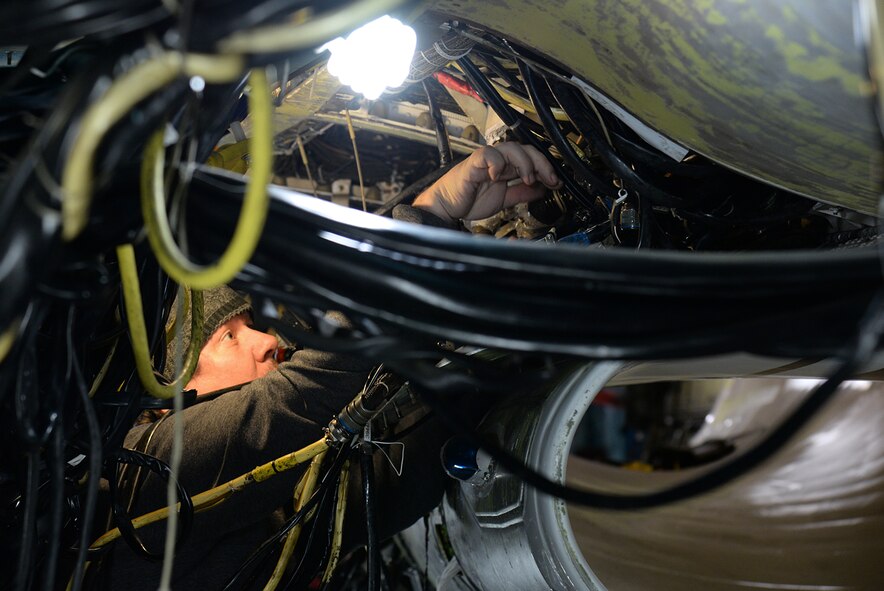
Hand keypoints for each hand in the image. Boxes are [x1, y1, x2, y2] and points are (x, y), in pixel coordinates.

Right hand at [412, 143, 561, 222]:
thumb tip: (542, 190)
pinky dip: (497, 164)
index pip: (531, 158)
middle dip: (541, 163)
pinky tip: (499, 176)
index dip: (545, 168)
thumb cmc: (469, 200)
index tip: (556, 183)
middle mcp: (498, 161)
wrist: (447, 208)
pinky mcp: (473, 164)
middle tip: (550, 179)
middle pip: (525, 149)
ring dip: (524, 162)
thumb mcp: (504, 200)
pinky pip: (487, 155)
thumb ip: (521, 193)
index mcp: (506, 167)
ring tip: (527, 178)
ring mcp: (486, 160)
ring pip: (510, 148)